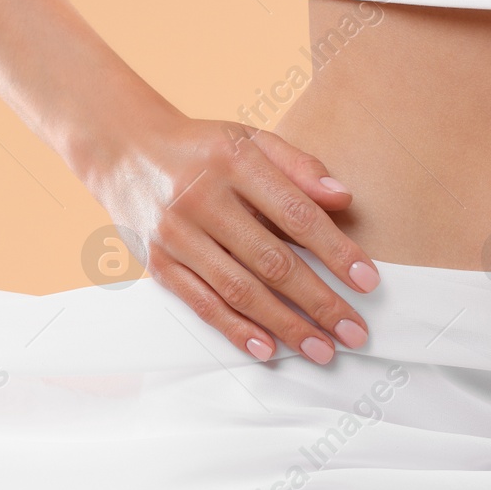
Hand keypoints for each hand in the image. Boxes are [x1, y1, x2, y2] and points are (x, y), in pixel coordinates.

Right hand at [88, 111, 380, 364]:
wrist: (122, 150)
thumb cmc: (202, 149)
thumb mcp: (250, 139)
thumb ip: (299, 166)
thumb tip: (343, 197)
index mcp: (233, 162)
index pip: (295, 214)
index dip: (336, 250)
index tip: (368, 281)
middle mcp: (201, 200)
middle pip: (271, 261)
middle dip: (319, 301)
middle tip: (354, 331)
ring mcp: (176, 235)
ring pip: (239, 290)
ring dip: (285, 326)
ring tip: (322, 349)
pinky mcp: (159, 264)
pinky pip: (203, 304)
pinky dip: (237, 330)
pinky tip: (268, 349)